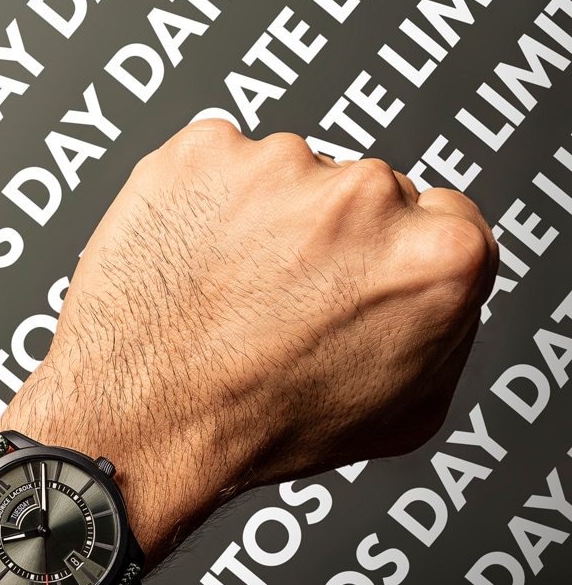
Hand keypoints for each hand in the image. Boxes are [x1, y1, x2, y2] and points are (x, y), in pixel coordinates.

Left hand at [1, 123, 497, 561]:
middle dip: (328, 243)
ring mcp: (276, 167)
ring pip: (285, 180)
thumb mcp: (401, 417)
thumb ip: (444, 337)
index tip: (355, 284)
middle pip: (363, 196)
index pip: (441, 220)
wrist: (141, 429)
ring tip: (223, 298)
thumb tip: (439, 301)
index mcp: (436, 256)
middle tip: (278, 306)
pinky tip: (189, 269)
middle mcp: (364, 196)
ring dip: (261, 224)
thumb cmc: (254, 429)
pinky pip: (215, 168)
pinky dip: (200, 207)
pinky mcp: (201, 154)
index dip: (389, 262)